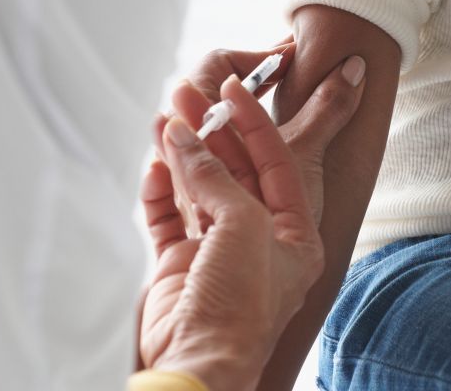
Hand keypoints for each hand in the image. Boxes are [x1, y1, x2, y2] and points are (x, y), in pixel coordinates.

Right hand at [138, 57, 365, 388]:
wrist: (197, 363)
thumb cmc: (239, 305)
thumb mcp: (242, 226)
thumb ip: (215, 176)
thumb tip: (186, 135)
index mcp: (295, 236)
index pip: (277, 162)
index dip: (255, 121)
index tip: (233, 86)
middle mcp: (259, 242)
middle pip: (235, 172)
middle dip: (211, 131)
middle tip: (187, 94)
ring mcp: (216, 253)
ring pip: (199, 189)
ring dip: (182, 153)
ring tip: (164, 116)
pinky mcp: (179, 266)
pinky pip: (169, 217)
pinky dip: (160, 190)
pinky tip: (154, 165)